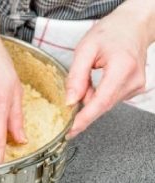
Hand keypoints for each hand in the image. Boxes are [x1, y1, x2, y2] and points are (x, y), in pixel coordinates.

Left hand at [65, 0, 154, 138]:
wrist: (132, 27)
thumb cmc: (109, 33)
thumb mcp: (85, 49)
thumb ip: (76, 76)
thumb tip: (70, 101)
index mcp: (121, 68)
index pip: (101, 102)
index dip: (84, 119)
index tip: (71, 131)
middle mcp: (133, 81)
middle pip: (102, 105)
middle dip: (83, 103)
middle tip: (74, 88)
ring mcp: (136, 86)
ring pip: (105, 103)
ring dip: (90, 97)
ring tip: (89, 76)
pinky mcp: (134, 89)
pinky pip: (110, 99)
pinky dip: (98, 94)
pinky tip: (98, 80)